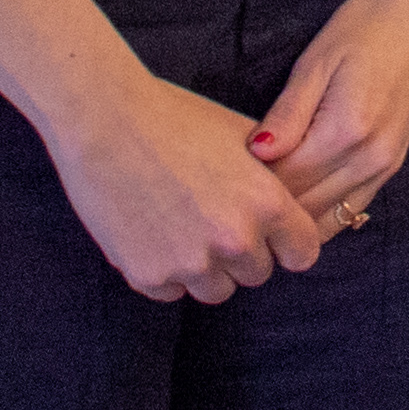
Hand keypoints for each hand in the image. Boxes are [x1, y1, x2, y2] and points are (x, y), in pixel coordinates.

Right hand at [39, 58, 327, 304]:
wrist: (105, 120)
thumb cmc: (175, 118)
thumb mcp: (241, 136)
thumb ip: (270, 178)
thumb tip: (289, 202)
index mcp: (266, 203)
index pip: (303, 254)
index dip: (288, 242)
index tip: (273, 235)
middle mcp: (235, 240)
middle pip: (257, 274)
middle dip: (242, 253)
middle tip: (214, 218)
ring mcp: (191, 264)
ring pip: (216, 289)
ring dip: (206, 268)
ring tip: (182, 224)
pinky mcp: (149, 276)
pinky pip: (172, 292)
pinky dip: (166, 271)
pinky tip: (152, 231)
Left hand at [249, 0, 408, 233]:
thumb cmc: (367, 26)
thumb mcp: (317, 60)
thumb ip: (288, 113)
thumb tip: (256, 155)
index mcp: (345, 132)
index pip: (284, 182)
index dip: (251, 185)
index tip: (228, 175)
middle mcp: (369, 160)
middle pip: (306, 207)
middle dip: (270, 207)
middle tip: (239, 195)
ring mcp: (386, 167)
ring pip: (330, 217)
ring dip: (296, 216)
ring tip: (264, 204)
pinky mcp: (395, 164)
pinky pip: (353, 208)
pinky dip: (324, 214)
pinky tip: (300, 206)